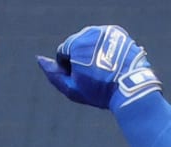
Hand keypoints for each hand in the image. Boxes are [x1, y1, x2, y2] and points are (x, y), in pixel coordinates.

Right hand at [37, 25, 159, 111]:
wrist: (130, 87)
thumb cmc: (100, 92)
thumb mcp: (73, 89)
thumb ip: (54, 74)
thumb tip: (39, 59)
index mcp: (75, 44)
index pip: (63, 52)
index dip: (69, 69)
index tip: (81, 80)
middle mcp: (89, 32)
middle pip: (77, 45)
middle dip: (81, 58)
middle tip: (94, 77)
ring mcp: (104, 30)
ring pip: (92, 41)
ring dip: (94, 52)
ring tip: (105, 70)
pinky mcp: (118, 32)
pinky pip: (106, 39)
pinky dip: (107, 49)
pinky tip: (113, 63)